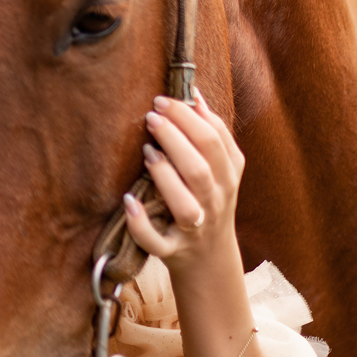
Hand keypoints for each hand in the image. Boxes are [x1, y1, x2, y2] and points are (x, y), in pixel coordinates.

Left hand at [123, 90, 244, 276]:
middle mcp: (215, 202)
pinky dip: (141, 224)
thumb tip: (194, 95)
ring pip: (185, 206)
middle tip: (152, 116)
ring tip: (147, 152)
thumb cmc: (209, 203)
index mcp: (228, 177)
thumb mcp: (220, 171)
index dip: (190, 117)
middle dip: (176, 139)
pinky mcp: (173, 250)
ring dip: (165, 177)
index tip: (164, 99)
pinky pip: (157, 241)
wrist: (210, 261)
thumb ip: (211, 134)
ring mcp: (195, 229)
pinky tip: (128, 201)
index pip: (214, 141)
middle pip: (200, 169)